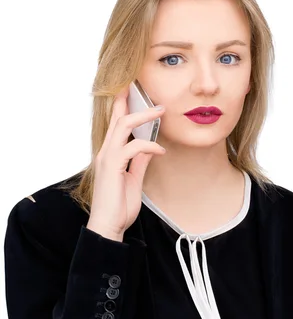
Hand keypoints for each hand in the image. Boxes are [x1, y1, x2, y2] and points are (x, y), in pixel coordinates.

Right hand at [87, 86, 165, 240]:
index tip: (135, 91)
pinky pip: (132, 147)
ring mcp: (107, 158)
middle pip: (117, 117)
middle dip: (132, 100)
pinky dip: (149, 145)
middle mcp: (106, 152)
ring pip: (123, 125)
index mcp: (110, 155)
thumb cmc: (119, 207)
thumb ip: (139, 162)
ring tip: (161, 112)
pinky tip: (160, 150)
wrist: (108, 227)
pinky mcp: (112, 166)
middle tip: (151, 92)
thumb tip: (149, 147)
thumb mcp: (133, 180)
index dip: (124, 105)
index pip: (115, 124)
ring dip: (144, 116)